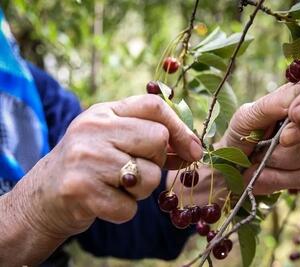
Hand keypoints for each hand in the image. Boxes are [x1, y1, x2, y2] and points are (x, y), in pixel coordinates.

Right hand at [13, 95, 202, 238]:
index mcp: (104, 111)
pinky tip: (105, 201)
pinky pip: (131, 206)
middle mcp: (92, 129)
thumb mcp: (115, 139)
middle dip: (157, 161)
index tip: (194, 150)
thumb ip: (149, 136)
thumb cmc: (90, 165)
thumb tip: (193, 147)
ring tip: (116, 186)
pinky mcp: (81, 190)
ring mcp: (85, 158)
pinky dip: (124, 210)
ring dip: (141, 190)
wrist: (44, 196)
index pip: (154, 106)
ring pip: (150, 176)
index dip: (182, 128)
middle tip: (135, 169)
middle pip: (158, 140)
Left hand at [219, 76, 299, 193]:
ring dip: (278, 157)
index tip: (294, 114)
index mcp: (297, 99)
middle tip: (283, 139)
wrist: (231, 167)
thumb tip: (296, 97)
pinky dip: (279, 176)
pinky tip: (265, 172)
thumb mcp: (247, 115)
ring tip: (260, 156)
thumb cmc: (240, 134)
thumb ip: (271, 105)